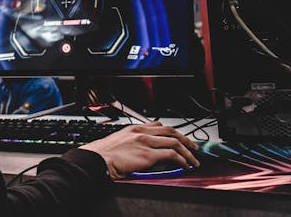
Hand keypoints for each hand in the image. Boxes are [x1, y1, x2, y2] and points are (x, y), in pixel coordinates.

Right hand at [79, 121, 199, 178]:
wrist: (96, 160)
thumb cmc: (103, 155)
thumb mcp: (118, 141)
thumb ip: (131, 142)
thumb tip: (139, 150)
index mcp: (133, 128)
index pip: (158, 125)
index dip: (172, 131)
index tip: (178, 138)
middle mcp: (141, 132)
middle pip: (170, 131)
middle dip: (185, 139)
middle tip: (193, 147)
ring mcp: (146, 142)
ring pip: (175, 142)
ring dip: (188, 152)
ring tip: (193, 160)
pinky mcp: (149, 155)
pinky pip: (172, 155)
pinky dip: (182, 160)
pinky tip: (185, 165)